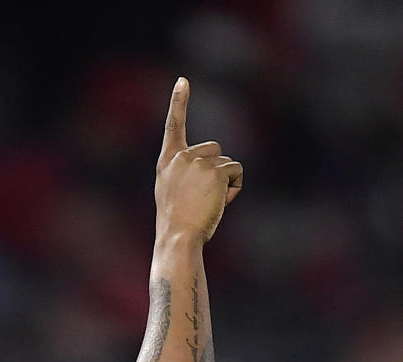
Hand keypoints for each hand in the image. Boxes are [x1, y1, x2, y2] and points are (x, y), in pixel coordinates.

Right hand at [155, 77, 241, 243]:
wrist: (178, 238)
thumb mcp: (174, 194)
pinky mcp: (215, 170)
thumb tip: (223, 173)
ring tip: (209, 204)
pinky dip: (234, 188)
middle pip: (214, 149)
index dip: (178, 102)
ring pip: (226, 163)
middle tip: (202, 198)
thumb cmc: (177, 225)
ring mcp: (197, 161)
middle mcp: (181, 156)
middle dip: (216, 170)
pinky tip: (220, 202)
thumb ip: (188, 176)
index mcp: (167, 162)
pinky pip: (236, 172)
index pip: (172, 126)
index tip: (183, 81)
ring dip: (225, 182)